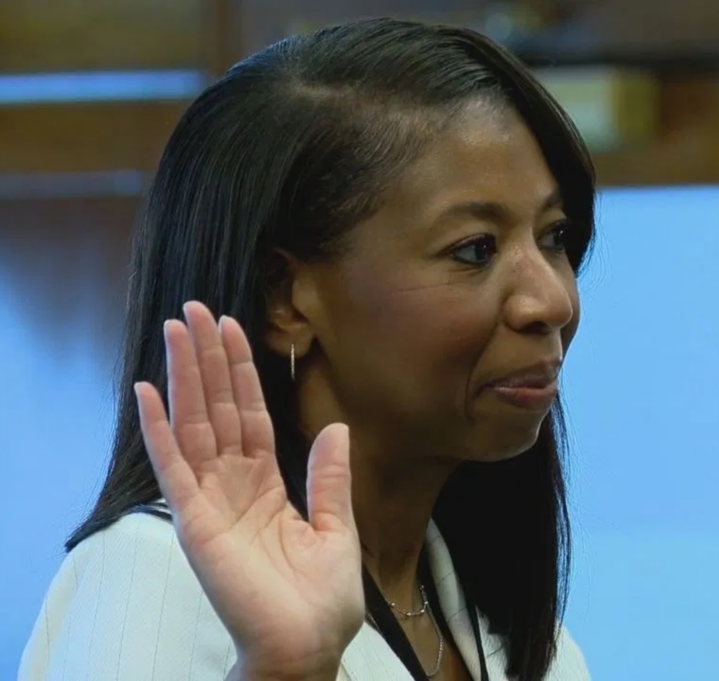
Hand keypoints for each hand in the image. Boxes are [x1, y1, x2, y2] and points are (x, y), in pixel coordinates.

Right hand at [134, 301, 363, 677]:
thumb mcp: (336, 527)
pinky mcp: (194, 519)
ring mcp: (211, 499)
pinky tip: (146, 391)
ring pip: (194, 424)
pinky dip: (157, 429)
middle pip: (218, 409)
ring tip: (176, 330)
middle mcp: (234, 484)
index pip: (251, 416)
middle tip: (197, 310)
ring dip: (184, 376)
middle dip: (208, 359)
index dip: (243, 373)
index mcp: (268, 485)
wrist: (307, 643)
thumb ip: (329, 477)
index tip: (236, 329)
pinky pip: (172, 465)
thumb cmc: (321, 598)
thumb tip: (336, 426)